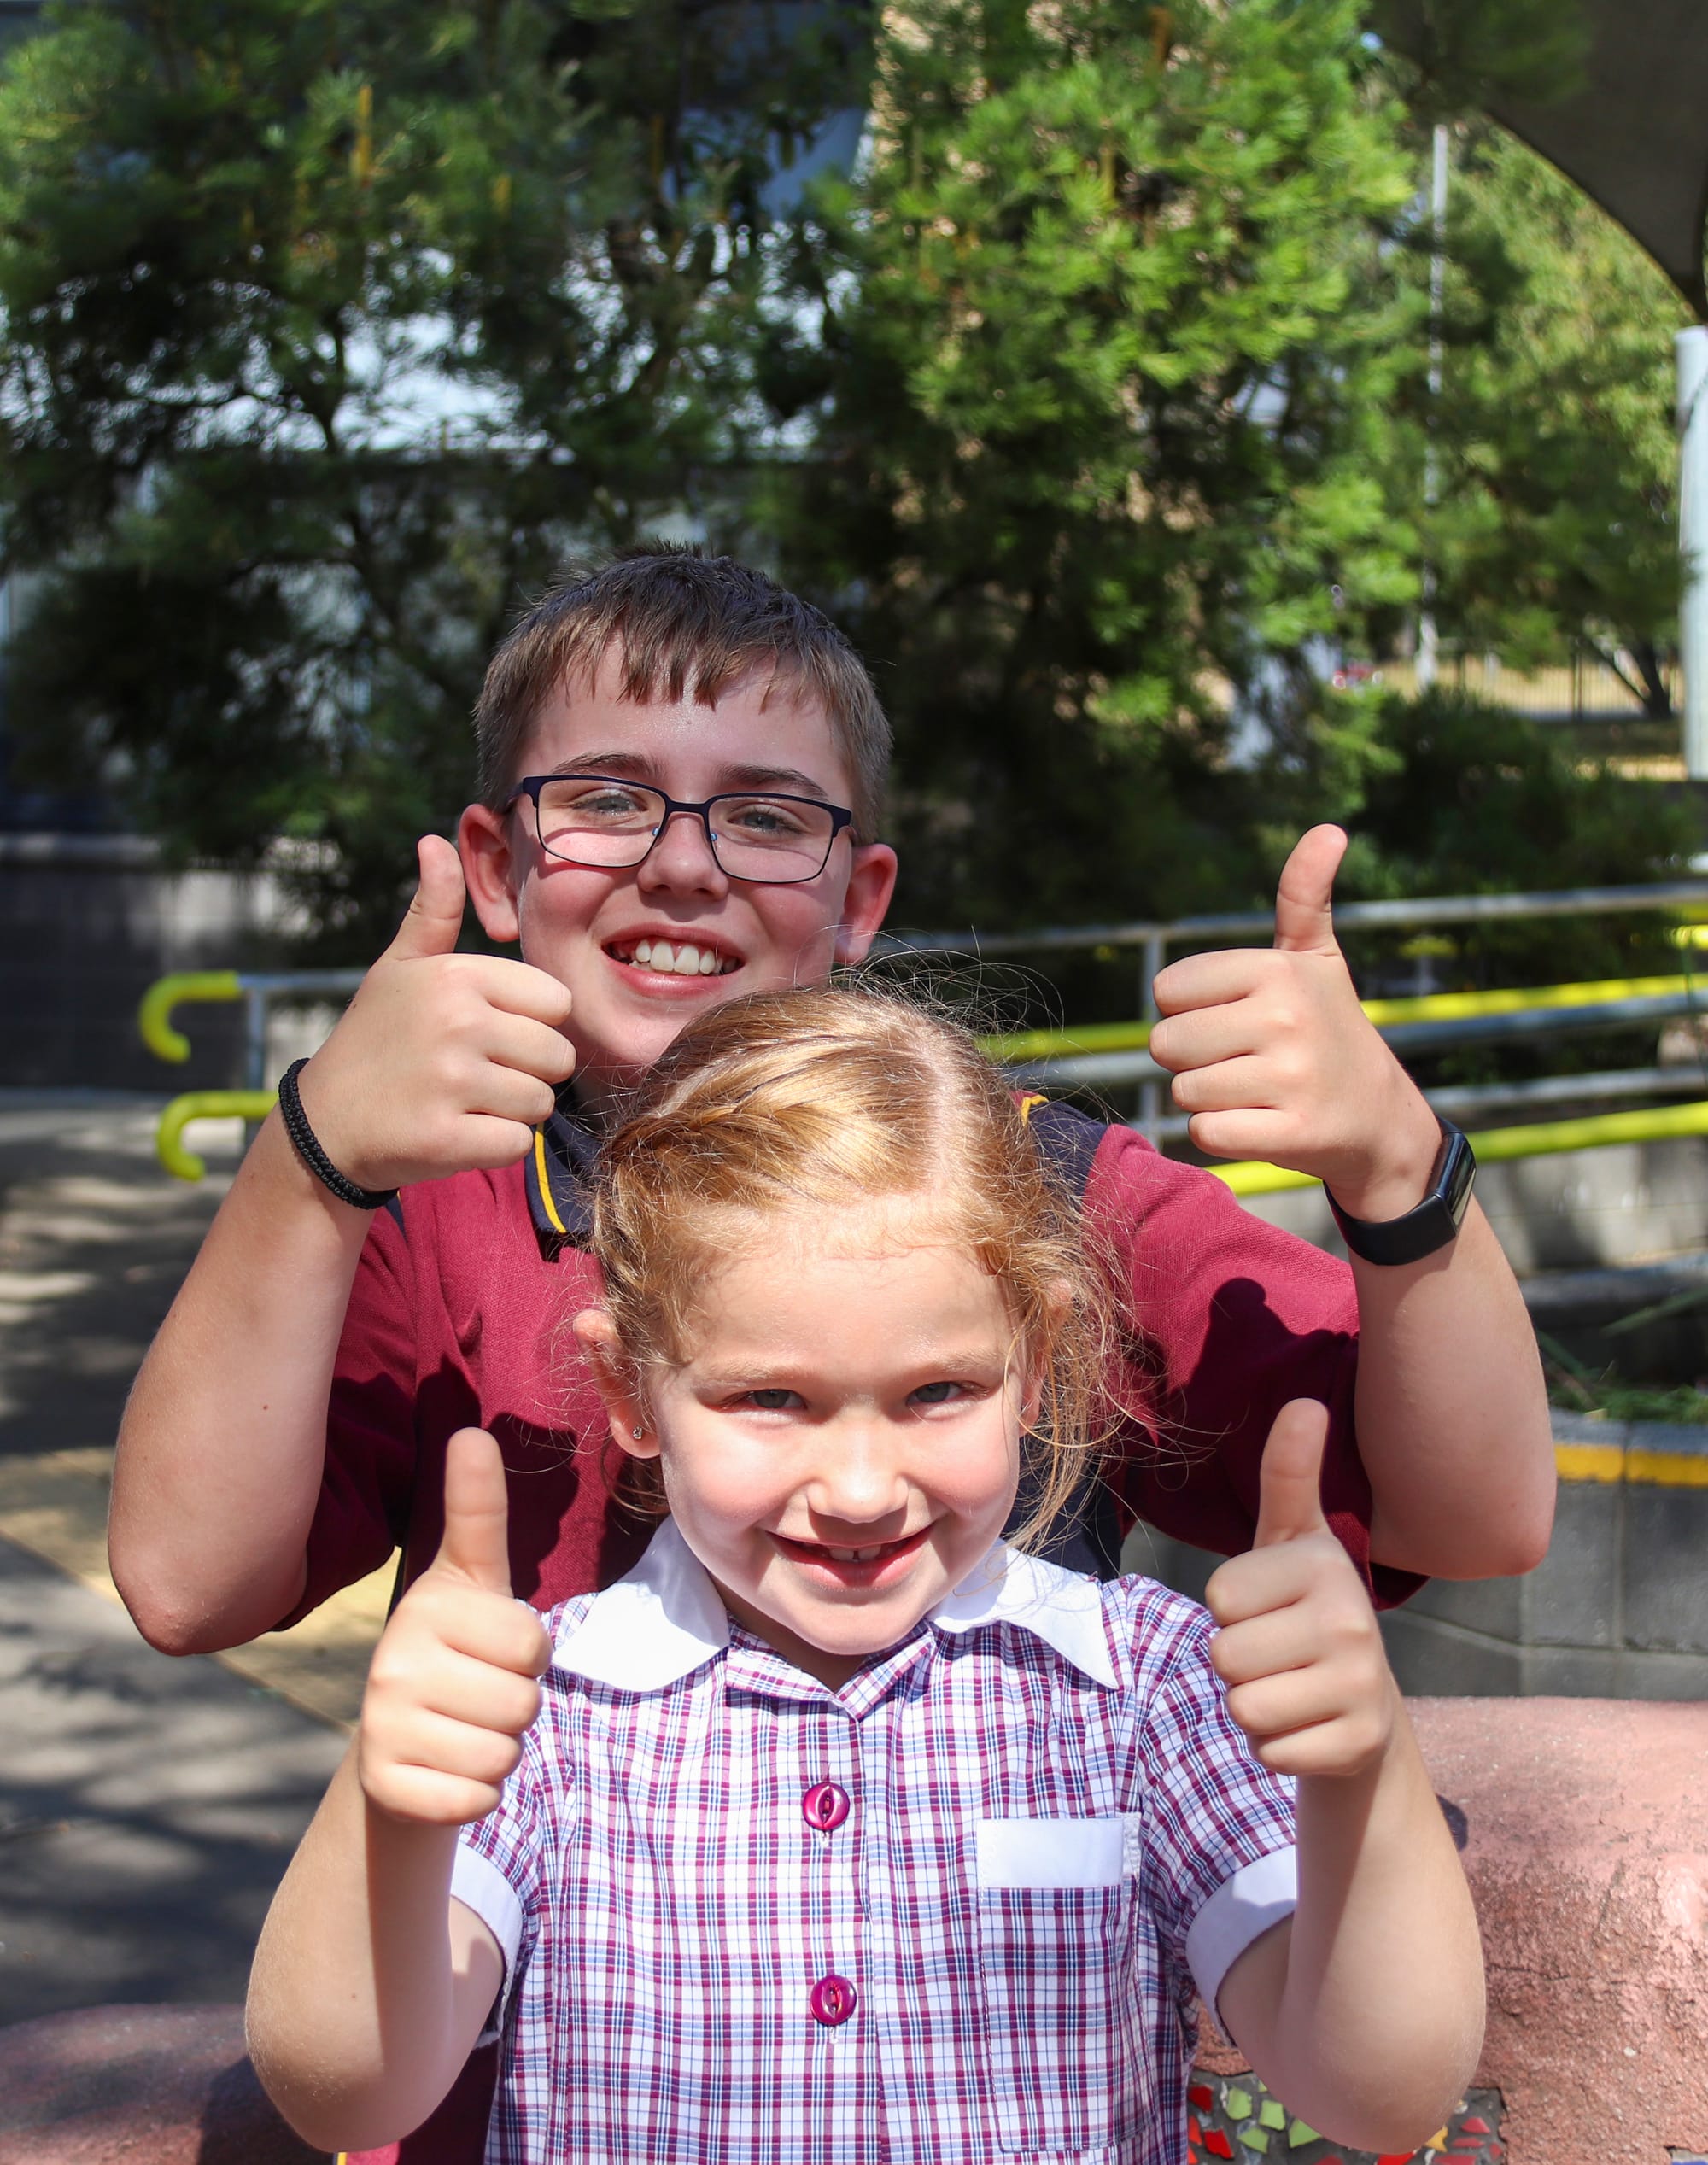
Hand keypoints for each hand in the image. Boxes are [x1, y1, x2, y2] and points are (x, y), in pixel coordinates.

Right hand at [294, 836, 576, 1192]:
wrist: (324, 1124)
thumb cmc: (375, 1038)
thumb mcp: (399, 967)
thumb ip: (433, 911)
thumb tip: (435, 841)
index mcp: (457, 977)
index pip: (557, 1002)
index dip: (531, 1024)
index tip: (488, 1032)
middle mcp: (457, 1023)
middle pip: (558, 1057)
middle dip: (528, 1072)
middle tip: (475, 1075)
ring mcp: (451, 1082)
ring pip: (541, 1103)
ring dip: (511, 1112)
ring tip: (463, 1102)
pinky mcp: (446, 1139)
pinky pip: (517, 1144)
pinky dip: (495, 1146)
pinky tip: (456, 1133)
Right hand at [357, 1428, 551, 1825]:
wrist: (396, 1742)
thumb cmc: (454, 1648)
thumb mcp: (471, 1577)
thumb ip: (477, 1511)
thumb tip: (470, 1432)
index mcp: (426, 1606)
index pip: (531, 1640)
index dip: (528, 1651)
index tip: (493, 1642)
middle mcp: (392, 1661)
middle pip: (522, 1702)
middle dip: (517, 1706)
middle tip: (477, 1694)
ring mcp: (383, 1724)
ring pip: (502, 1754)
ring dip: (499, 1751)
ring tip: (462, 1728)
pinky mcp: (385, 1784)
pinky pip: (475, 1800)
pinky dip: (477, 1796)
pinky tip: (446, 1772)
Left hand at [1147, 826, 1439, 1217]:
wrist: (1381, 1117)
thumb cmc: (1329, 1029)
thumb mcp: (1317, 959)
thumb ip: (1305, 896)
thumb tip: (1329, 829)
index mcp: (1278, 969)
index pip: (1168, 990)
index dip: (1191, 1010)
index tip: (1237, 1018)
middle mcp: (1286, 1017)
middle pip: (1166, 1043)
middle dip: (1193, 1058)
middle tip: (1244, 1061)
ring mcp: (1292, 1077)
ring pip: (1184, 1091)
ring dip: (1209, 1099)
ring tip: (1257, 1091)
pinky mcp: (1293, 1134)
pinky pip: (1205, 1133)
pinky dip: (1221, 1135)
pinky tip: (1260, 1124)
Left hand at [1204, 1400, 1396, 1779]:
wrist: (1364, 1705)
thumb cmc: (1306, 1608)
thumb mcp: (1291, 1539)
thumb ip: (1289, 1473)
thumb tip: (1302, 1400)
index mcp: (1325, 1565)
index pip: (1219, 1597)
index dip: (1231, 1608)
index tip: (1271, 1606)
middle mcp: (1352, 1621)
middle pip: (1224, 1655)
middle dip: (1237, 1662)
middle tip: (1279, 1653)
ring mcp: (1360, 1686)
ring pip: (1242, 1707)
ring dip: (1252, 1705)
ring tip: (1291, 1686)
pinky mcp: (1357, 1744)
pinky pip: (1269, 1753)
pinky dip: (1276, 1747)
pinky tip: (1308, 1725)